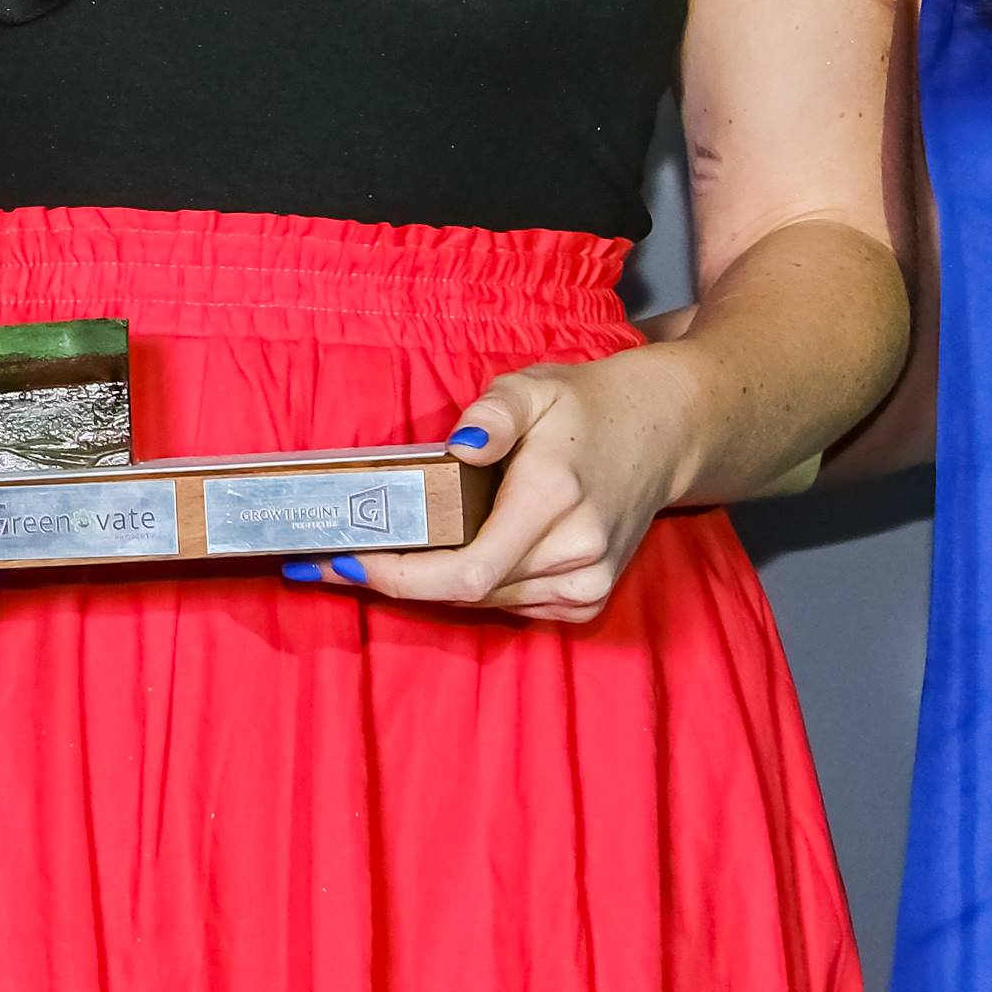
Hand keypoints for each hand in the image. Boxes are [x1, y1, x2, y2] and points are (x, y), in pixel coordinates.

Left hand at [304, 349, 706, 617]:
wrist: (663, 436)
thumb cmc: (586, 408)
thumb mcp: (534, 387)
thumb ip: (495, 410)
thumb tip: (461, 444)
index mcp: (555, 501)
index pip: (467, 570)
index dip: (399, 576)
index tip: (344, 560)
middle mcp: (575, 555)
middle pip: (465, 591)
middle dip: (393, 578)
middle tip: (328, 559)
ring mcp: (586, 585)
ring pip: (483, 602)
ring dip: (425, 585)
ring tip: (369, 556)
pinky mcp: (587, 600)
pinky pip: (509, 604)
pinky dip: (469, 586)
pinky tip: (437, 559)